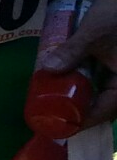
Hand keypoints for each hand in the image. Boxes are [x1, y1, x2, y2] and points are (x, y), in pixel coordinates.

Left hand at [39, 0, 116, 123]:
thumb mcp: (94, 33)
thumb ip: (73, 51)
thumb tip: (48, 68)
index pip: (106, 111)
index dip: (83, 121)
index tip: (60, 126)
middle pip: (103, 104)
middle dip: (77, 108)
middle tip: (50, 111)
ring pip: (101, 91)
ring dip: (79, 93)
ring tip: (52, 96)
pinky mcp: (116, 65)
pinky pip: (101, 79)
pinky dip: (85, 80)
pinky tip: (65, 77)